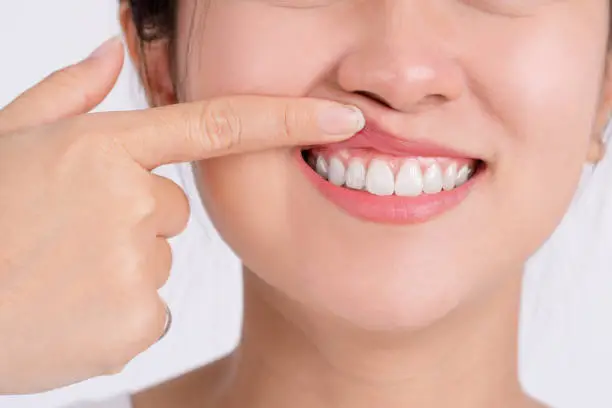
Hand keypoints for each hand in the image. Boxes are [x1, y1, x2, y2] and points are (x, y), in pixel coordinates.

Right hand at [0, 36, 363, 393]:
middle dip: (133, 221)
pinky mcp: (139, 320)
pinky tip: (73, 310)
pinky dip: (120, 313)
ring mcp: (137, 264)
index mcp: (103, 148)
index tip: (343, 119)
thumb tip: (112, 53)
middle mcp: (130, 200)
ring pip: (160, 260)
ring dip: (120, 267)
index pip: (218, 125)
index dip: (289, 118)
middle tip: (68, 237)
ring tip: (61, 274)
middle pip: (172, 210)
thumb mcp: (9, 140)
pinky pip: (154, 310)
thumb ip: (69, 94)